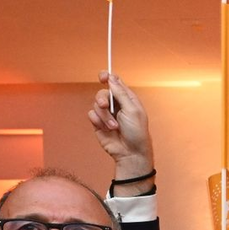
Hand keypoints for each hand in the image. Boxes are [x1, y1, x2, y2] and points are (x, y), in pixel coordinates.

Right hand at [88, 72, 154, 190]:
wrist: (130, 153)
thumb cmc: (137, 133)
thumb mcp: (132, 110)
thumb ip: (121, 93)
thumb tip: (112, 78)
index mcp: (128, 99)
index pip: (115, 83)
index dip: (107, 77)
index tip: (102, 76)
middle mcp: (117, 105)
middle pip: (102, 93)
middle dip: (102, 99)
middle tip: (106, 106)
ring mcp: (107, 114)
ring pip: (95, 104)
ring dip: (104, 116)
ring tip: (114, 127)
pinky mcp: (99, 123)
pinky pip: (91, 114)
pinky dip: (97, 121)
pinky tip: (106, 129)